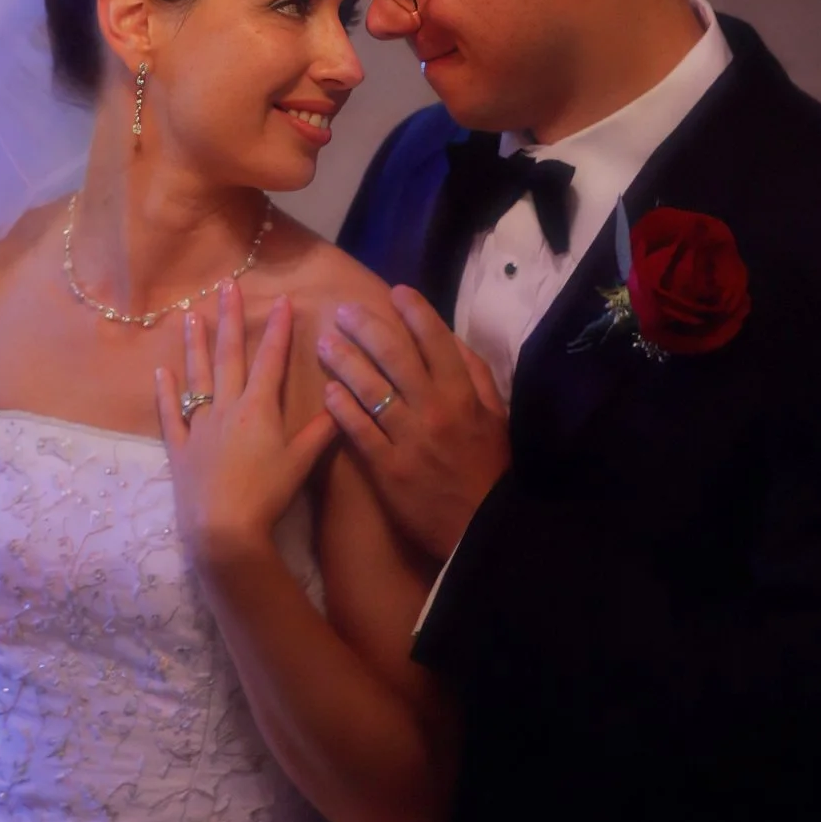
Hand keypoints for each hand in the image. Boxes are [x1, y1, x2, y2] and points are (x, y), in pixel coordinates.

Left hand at [160, 285, 334, 573]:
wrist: (224, 528)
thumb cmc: (267, 496)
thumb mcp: (300, 464)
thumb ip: (319, 433)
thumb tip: (339, 404)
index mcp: (259, 408)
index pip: (271, 361)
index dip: (278, 331)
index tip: (282, 300)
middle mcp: (227, 408)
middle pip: (229, 356)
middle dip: (231, 319)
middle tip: (226, 285)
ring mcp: (200, 425)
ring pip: (197, 376)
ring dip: (195, 344)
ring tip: (191, 314)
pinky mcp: (180, 447)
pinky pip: (171, 414)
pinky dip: (166, 392)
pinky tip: (160, 371)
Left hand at [317, 291, 510, 566]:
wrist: (482, 529)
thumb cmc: (488, 469)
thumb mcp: (496, 418)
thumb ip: (477, 377)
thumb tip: (452, 340)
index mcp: (463, 396)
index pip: (437, 342)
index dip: (416, 312)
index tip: (395, 292)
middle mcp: (435, 410)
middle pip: (395, 357)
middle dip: (366, 328)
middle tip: (343, 310)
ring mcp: (409, 438)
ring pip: (370, 388)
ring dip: (344, 361)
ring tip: (324, 342)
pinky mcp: (388, 467)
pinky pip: (359, 430)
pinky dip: (341, 408)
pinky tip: (327, 390)